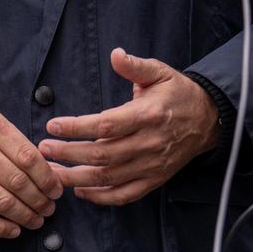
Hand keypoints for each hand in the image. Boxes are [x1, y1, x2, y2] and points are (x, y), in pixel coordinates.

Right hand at [0, 109, 61, 238]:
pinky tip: (14, 230)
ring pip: (2, 202)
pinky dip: (1, 228)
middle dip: (40, 200)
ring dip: (25, 216)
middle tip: (50, 208)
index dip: (47, 178)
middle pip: (17, 182)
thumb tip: (50, 172)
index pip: (28, 157)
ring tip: (36, 219)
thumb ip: (18, 144)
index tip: (56, 190)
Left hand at [39, 49, 217, 205]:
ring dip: (77, 178)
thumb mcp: (160, 72)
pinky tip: (80, 190)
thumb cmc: (179, 94)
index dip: (77, 127)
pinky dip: (101, 197)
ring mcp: (152, 165)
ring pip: (109, 178)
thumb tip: (116, 54)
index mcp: (148, 115)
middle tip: (44, 149)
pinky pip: (125, 194)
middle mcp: (149, 143)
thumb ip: (135, 66)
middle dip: (69, 154)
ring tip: (52, 172)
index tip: (53, 126)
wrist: (208, 120)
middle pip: (103, 155)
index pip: (106, 125)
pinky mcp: (154, 179)